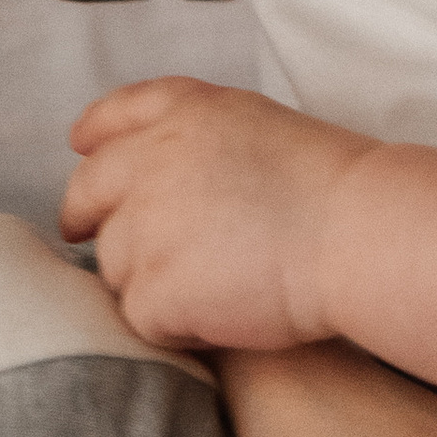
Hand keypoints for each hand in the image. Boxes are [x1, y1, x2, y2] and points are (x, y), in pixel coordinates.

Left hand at [65, 79, 375, 349]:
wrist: (355, 233)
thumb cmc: (327, 187)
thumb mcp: (254, 123)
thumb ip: (193, 133)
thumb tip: (149, 162)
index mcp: (184, 111)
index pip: (115, 114)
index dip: (95, 134)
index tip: (82, 147)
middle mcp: (151, 159)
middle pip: (88, 192)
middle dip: (87, 217)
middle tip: (91, 237)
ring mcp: (146, 225)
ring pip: (113, 262)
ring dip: (144, 276)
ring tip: (205, 285)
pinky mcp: (154, 288)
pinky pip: (140, 316)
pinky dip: (171, 325)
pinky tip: (215, 318)